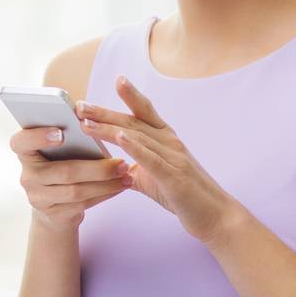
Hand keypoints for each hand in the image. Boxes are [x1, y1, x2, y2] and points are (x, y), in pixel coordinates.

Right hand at [9, 124, 132, 236]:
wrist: (54, 206)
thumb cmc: (60, 165)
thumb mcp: (57, 151)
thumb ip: (67, 137)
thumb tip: (92, 119)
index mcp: (24, 152)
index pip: (21, 142)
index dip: (38, 137)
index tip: (61, 133)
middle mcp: (27, 175)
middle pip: (63, 171)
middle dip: (97, 168)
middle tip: (122, 162)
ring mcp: (37, 197)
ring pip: (76, 191)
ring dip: (105, 183)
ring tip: (126, 175)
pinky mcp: (52, 214)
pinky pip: (82, 205)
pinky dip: (104, 195)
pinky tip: (119, 187)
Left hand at [74, 75, 241, 246]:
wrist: (215, 217)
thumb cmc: (183, 194)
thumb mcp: (153, 176)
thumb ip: (133, 167)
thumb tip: (110, 166)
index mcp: (166, 139)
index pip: (145, 112)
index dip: (131, 95)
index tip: (116, 79)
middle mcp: (170, 142)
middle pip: (133, 121)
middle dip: (105, 113)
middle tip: (80, 105)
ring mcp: (174, 158)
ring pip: (137, 137)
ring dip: (110, 128)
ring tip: (86, 122)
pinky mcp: (174, 177)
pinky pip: (151, 159)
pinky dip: (134, 147)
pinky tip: (119, 138)